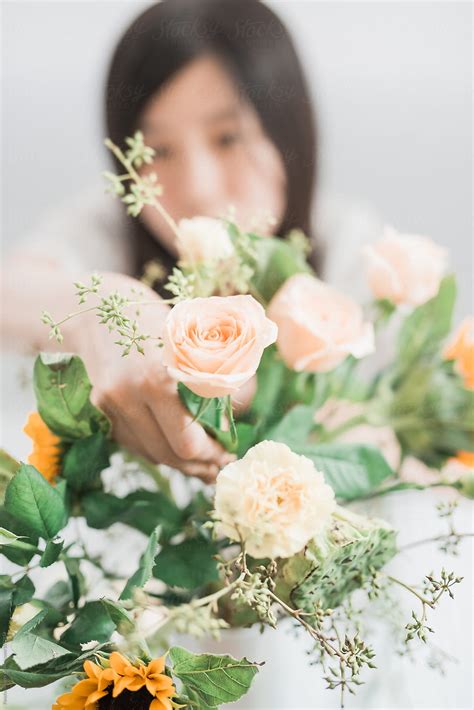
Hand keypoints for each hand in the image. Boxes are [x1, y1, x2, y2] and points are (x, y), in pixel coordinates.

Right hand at [71, 273, 234, 482]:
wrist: (95, 306)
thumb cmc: (156, 318)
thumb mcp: (191, 340)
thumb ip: (213, 380)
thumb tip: (230, 422)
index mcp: (158, 376)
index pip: (189, 441)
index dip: (214, 454)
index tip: (229, 453)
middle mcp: (129, 393)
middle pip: (168, 453)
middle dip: (198, 464)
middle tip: (219, 463)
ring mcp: (109, 403)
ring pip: (149, 452)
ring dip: (177, 462)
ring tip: (201, 461)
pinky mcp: (98, 407)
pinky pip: (132, 441)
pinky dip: (155, 447)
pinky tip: (172, 445)